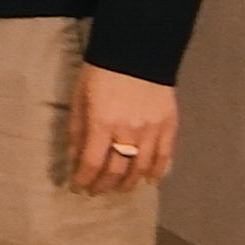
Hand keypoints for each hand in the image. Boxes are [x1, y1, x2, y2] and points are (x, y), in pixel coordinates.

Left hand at [69, 66, 177, 195]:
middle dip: (104, 185)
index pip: (93, 162)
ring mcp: (152, 130)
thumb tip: (74, 158)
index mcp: (102, 122)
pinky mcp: (169, 126)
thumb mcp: (79, 99)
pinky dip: (157, 171)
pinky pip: (165, 156)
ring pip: (142, 168)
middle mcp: (128, 130)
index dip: (85, 179)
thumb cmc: (100, 74)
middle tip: (97, 192)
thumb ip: (78, 130)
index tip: (78, 187)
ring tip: (119, 189)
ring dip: (129, 183)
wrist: (136, 52)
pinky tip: (149, 180)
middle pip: (117, 170)